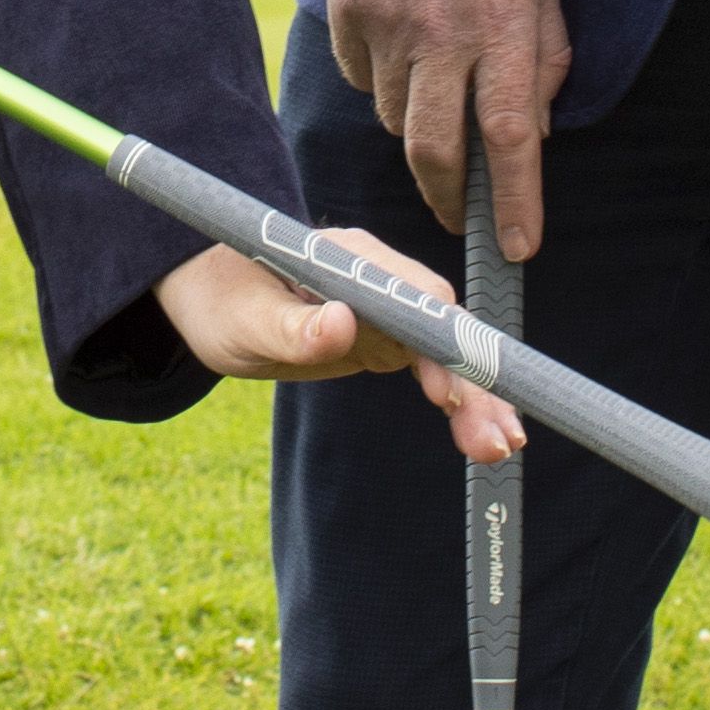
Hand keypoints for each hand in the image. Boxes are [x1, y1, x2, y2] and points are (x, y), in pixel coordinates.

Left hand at [154, 231, 531, 463]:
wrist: (210, 297)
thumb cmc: (220, 301)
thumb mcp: (244, 321)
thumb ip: (291, 326)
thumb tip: (341, 325)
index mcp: (351, 259)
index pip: (415, 294)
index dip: (440, 340)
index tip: (450, 389)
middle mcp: (381, 278)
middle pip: (442, 326)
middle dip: (473, 380)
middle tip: (498, 439)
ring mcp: (388, 309)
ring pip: (446, 352)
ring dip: (476, 397)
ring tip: (499, 449)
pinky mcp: (385, 337)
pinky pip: (432, 367)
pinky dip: (458, 399)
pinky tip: (480, 433)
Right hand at [322, 0, 566, 261]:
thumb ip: (543, 60)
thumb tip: (531, 133)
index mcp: (503, 27)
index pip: (511, 136)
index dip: (515, 201)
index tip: (518, 247)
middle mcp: (443, 33)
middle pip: (436, 150)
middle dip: (449, 199)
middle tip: (462, 215)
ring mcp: (389, 24)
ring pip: (398, 118)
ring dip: (421, 129)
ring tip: (440, 99)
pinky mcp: (349, 13)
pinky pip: (365, 78)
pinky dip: (385, 84)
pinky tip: (405, 56)